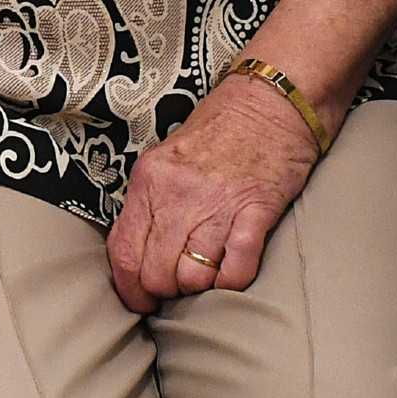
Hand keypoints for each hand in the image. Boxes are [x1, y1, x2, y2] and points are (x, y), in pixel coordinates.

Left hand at [106, 76, 322, 314]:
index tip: (141, 300)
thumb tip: (140, 253)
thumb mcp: (169, 158)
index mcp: (149, 180)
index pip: (123, 253)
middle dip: (167, 292)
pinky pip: (236, 270)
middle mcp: (177, 193)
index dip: (131, 289)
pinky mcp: (256, 211)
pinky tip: (235, 268)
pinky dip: (233, 282)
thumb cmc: (222, 129)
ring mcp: (217, 203)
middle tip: (181, 286)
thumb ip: (152, 202)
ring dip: (201, 288)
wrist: (273, 98)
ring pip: (193, 278)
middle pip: (156, 274)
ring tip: (209, 272)